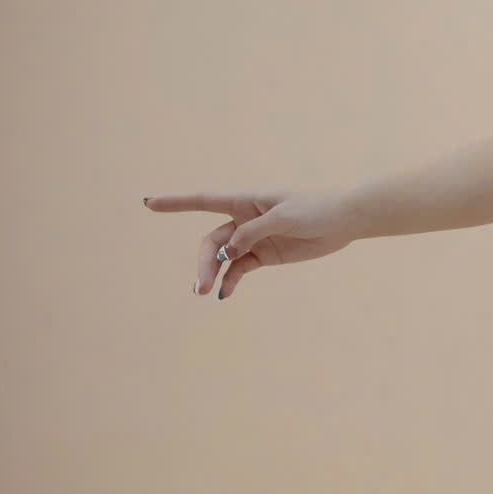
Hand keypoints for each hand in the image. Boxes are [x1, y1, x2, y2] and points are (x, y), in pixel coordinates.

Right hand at [142, 186, 358, 296]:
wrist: (344, 221)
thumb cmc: (316, 209)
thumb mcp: (284, 218)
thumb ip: (253, 233)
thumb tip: (225, 253)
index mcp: (245, 200)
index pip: (203, 200)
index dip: (175, 203)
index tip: (148, 204)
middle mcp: (243, 218)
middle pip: (211, 241)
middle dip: (202, 261)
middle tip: (199, 285)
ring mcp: (253, 238)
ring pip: (222, 257)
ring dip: (212, 274)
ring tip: (206, 292)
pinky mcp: (265, 255)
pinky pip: (240, 269)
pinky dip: (230, 280)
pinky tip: (224, 293)